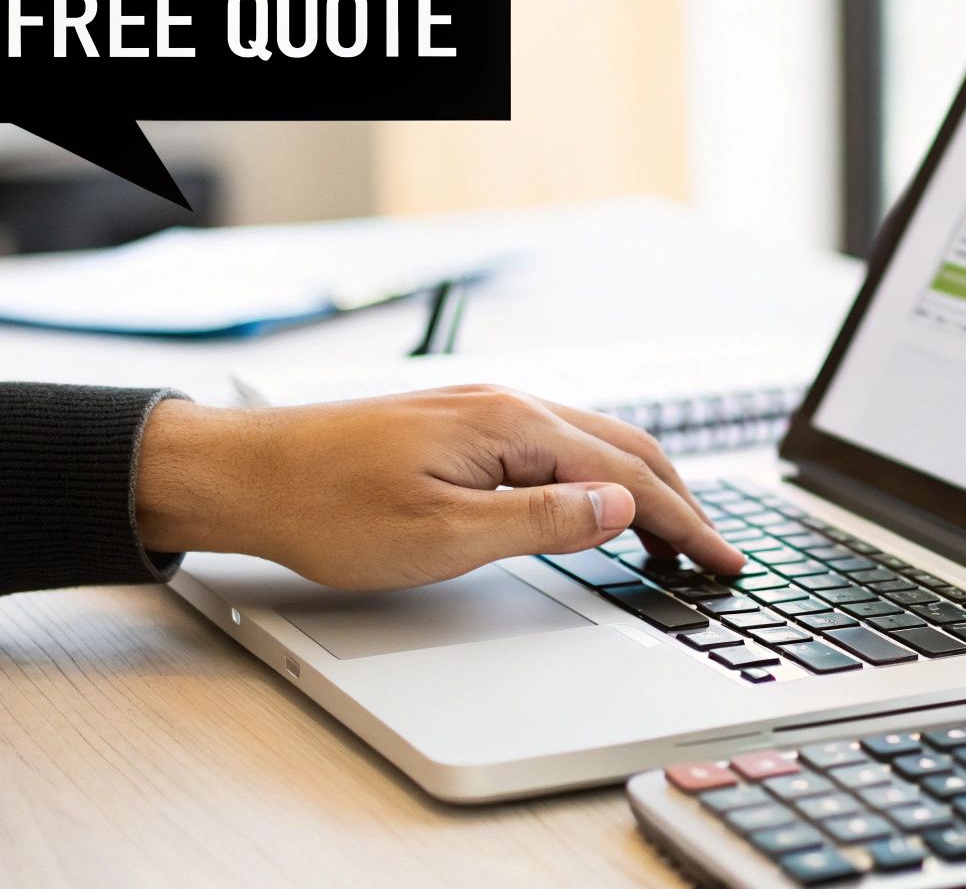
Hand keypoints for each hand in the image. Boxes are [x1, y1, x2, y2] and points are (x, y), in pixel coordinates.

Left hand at [133, 386, 743, 589]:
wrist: (242, 472)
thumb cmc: (324, 506)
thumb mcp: (441, 535)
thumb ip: (540, 521)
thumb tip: (620, 511)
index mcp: (513, 426)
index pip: (627, 479)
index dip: (684, 525)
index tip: (723, 561)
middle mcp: (508, 405)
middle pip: (625, 449)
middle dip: (679, 501)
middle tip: (712, 553)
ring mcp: (484, 410)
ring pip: (594, 442)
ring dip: (642, 487)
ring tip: (670, 535)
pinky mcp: (461, 424)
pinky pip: (558, 444)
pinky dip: (599, 476)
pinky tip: (595, 502)